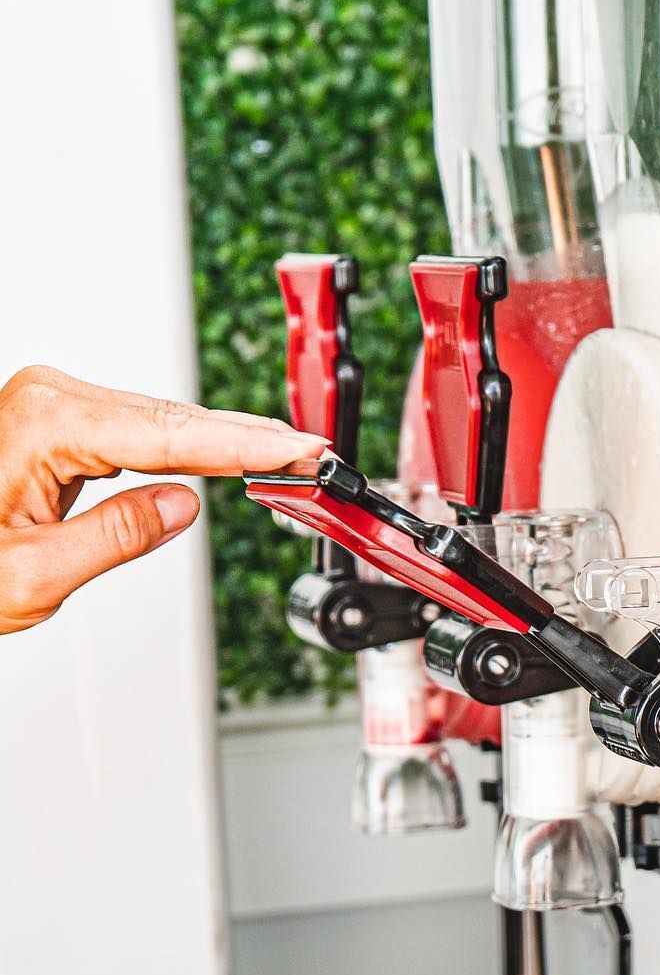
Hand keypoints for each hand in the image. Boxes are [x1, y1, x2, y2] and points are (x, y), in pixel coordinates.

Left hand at [0, 365, 326, 633]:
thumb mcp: (31, 576)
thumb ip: (116, 536)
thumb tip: (182, 505)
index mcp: (44, 424)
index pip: (174, 437)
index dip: (249, 447)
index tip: (301, 450)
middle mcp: (47, 398)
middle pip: (176, 419)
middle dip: (250, 436)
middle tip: (314, 451)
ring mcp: (50, 403)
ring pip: (163, 419)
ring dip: (224, 439)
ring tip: (287, 451)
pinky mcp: (54, 417)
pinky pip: (139, 425)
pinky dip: (188, 442)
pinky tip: (226, 449)